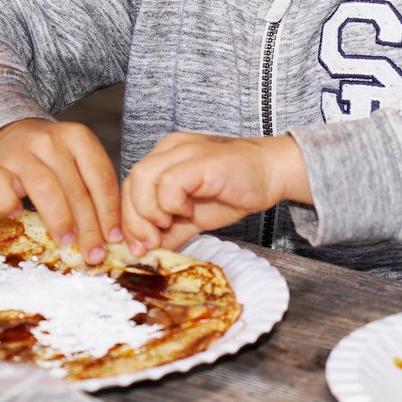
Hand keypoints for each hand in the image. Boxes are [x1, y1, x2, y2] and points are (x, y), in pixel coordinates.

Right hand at [0, 119, 120, 263]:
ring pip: (44, 188)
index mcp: (78, 138)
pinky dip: (9, 205)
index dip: (109, 212)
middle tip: (94, 253)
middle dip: (88, 226)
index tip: (114, 238)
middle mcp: (50, 141)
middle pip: (75, 188)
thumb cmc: (50, 158)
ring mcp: (19, 153)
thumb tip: (112, 236)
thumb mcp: (76, 161)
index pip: (100, 178)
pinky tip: (18, 215)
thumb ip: (93, 189)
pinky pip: (2, 189)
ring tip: (66, 241)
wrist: (8, 136)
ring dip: (59, 219)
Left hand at [121, 132, 309, 253]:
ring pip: (143, 179)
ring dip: (150, 212)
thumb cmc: (235, 190)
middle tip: (151, 244)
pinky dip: (171, 204)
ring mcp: (184, 151)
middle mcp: (169, 149)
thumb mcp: (194, 215)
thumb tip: (149, 252)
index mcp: (164, 158)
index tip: (139, 247)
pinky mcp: (200, 160)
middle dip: (134, 220)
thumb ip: (170, 230)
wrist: (272, 174)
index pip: (130, 187)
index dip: (129, 219)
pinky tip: (188, 212)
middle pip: (132, 183)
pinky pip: (170, 183)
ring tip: (169, 226)